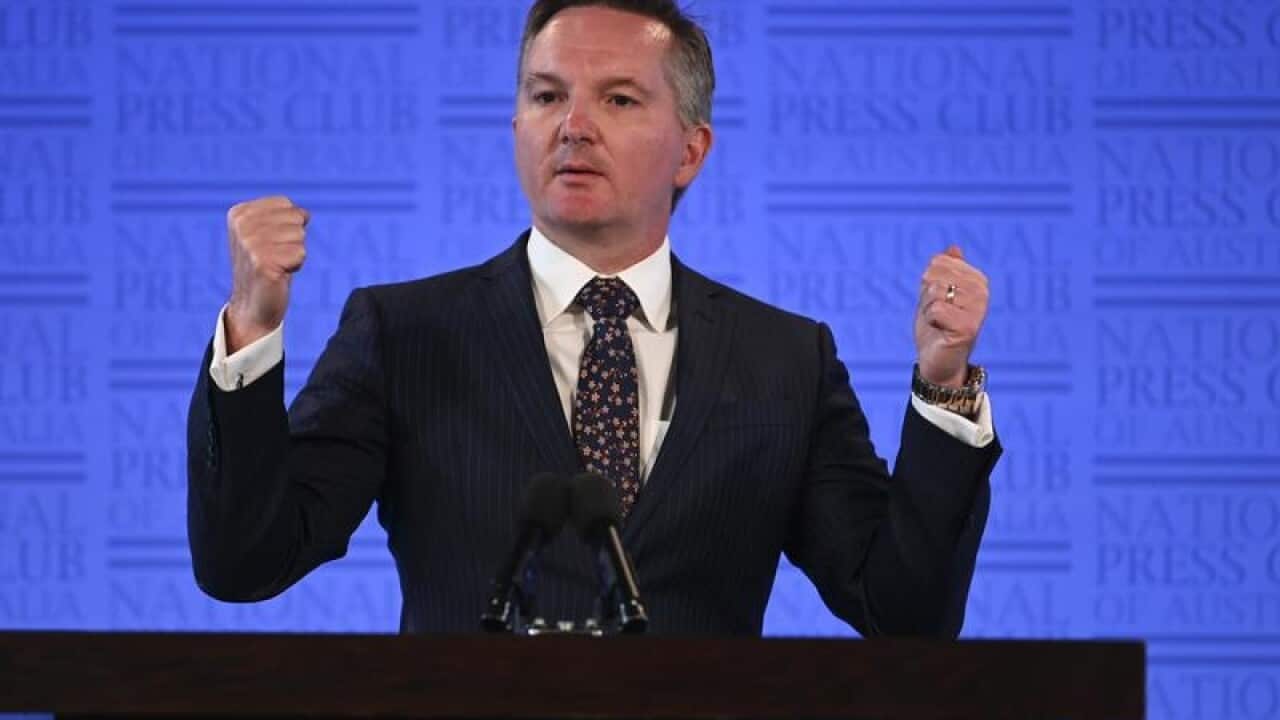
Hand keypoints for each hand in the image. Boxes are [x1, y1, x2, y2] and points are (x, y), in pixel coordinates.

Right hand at [224, 196, 308, 352]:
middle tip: (275, 256)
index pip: (286, 204)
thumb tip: (306, 214)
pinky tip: (279, 274)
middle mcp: (242, 226)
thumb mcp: (269, 232)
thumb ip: (284, 215)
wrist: (253, 304)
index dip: (289, 225)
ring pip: (300, 235)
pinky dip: (295, 265)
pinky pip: (300, 253)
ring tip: (276, 264)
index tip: (271, 242)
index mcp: (239, 213)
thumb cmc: (267, 264)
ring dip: (294, 253)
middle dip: (293, 239)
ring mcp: (250, 244)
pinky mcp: (263, 262)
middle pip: (296, 218)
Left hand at [914, 246, 988, 387]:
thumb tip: (954, 248)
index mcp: (977, 279)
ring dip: (928, 309)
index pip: (938, 261)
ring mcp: (978, 309)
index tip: (938, 300)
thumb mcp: (938, 293)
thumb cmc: (937, 325)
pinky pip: (935, 309)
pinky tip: (940, 330)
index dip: (928, 282)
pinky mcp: (969, 327)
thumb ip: (946, 270)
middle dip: (926, 296)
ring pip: (934, 292)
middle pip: (934, 275)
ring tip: (939, 323)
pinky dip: (930, 321)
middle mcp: (982, 291)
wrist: (938, 360)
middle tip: (937, 314)